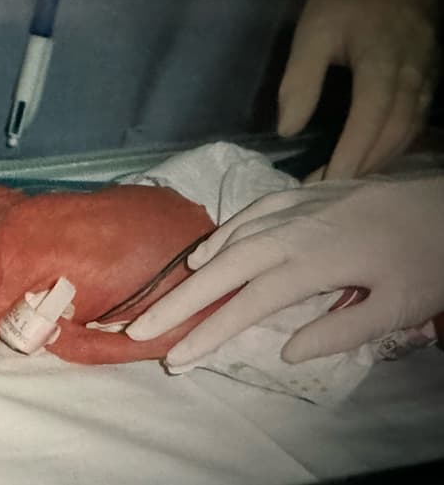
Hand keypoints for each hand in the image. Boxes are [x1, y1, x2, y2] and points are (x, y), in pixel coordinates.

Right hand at [125, 176, 443, 365]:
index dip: (208, 333)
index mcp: (314, 263)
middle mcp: (291, 232)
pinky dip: (220, 235)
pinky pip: (246, 214)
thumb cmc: (426, 258)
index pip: (247, 304)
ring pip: (228, 239)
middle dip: (177, 301)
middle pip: (220, 270)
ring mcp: (292, 209)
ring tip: (167, 298)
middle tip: (140, 326)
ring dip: (194, 271)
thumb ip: (342, 329)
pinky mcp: (299, 196)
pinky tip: (208, 252)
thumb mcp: (399, 305)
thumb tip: (286, 349)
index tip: (176, 358)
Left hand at [278, 0, 439, 179]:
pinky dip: (397, 145)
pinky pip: (418, 120)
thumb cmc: (347, 1)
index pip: (370, 120)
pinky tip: (375, 157)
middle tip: (327, 191)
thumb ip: (300, 80)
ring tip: (347, 182)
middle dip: (361, 166)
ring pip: (409, 130)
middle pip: (393, 132)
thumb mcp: (313, 33)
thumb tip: (288, 130)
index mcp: (383, 64)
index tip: (326, 184)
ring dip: (379, 161)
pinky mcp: (430, 75)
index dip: (350, 155)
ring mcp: (426, 76)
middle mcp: (412, 75)